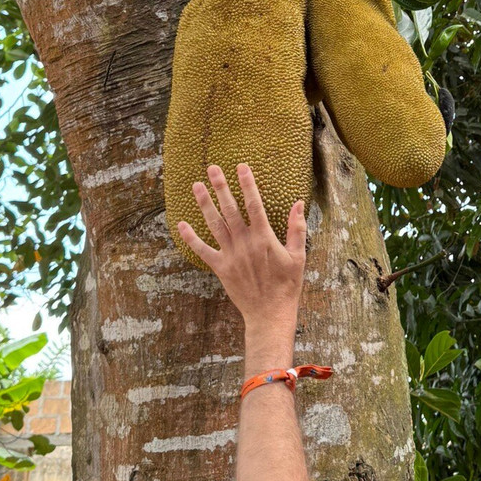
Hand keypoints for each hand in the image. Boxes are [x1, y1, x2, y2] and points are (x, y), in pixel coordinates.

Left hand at [176, 164, 305, 340]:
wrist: (270, 314)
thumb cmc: (287, 285)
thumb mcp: (298, 255)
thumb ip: (297, 228)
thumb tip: (299, 203)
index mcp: (264, 238)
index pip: (254, 204)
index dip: (247, 184)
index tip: (241, 167)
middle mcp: (245, 243)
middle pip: (230, 209)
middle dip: (221, 187)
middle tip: (212, 168)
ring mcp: (231, 256)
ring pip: (215, 225)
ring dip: (205, 204)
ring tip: (196, 186)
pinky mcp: (221, 268)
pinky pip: (202, 251)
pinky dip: (191, 238)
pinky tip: (182, 224)